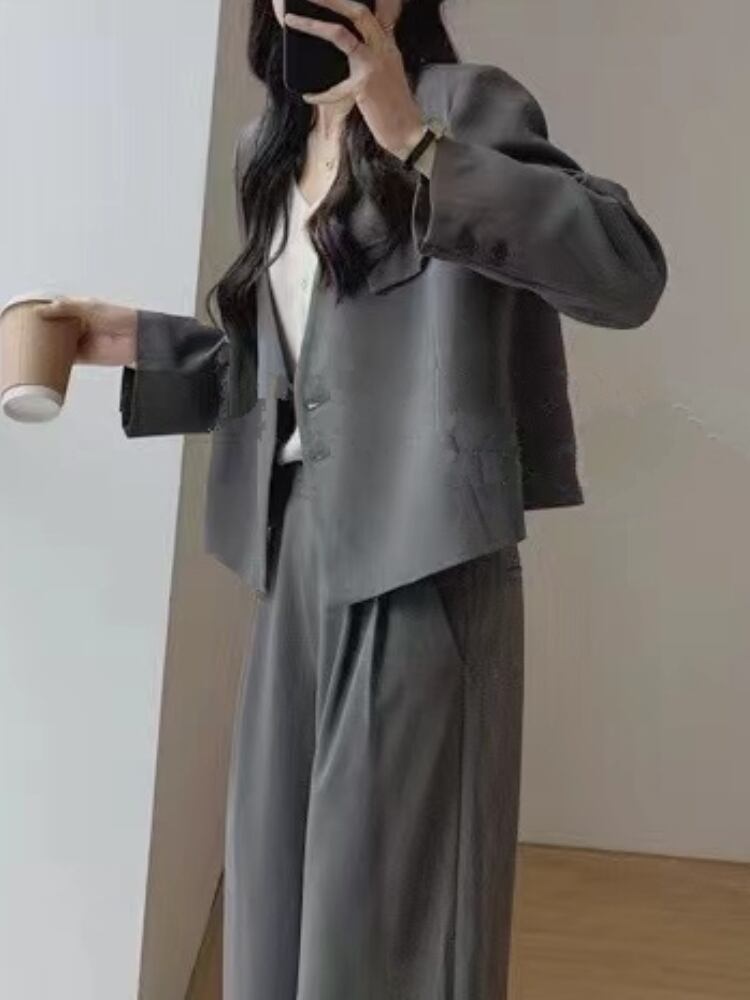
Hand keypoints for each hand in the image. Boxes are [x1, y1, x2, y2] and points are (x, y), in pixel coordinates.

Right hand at [35, 296, 136, 367]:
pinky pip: (69, 359)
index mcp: (82, 309)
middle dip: (47, 330)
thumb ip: (65, 308)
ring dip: (51, 346)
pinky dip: (59, 360)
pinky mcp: (88, 356)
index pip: (58, 309)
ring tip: (36, 345)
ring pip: (61, 344)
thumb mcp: (89, 308)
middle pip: (58, 328)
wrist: (139, 339)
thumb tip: (42, 310)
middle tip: (31, 332)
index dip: (46, 311)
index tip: (32, 314)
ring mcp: (84, 341)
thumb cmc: (122, 318)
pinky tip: (49, 360)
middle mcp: (81, 325)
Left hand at [283, 0, 427, 159]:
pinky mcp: (364, 85)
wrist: (408, 131)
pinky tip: (308, 96)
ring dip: (313, 25)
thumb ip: (373, 50)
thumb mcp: (389, 69)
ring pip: (340, 34)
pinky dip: (320, 94)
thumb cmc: (393, 105)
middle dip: (332, 0)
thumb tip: (351, 43)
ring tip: (292, 21)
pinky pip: (334, 88)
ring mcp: (373, 64)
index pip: (373, 11)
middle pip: (357, 12)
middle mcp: (382, 48)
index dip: (350, 1)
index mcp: (387, 43)